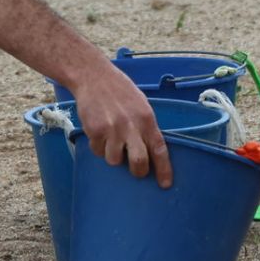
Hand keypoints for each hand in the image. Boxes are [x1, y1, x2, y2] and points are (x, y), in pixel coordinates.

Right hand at [69, 64, 174, 188]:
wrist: (93, 76)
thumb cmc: (119, 90)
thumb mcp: (141, 104)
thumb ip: (145, 126)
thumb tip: (149, 150)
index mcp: (146, 118)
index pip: (159, 149)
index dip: (164, 169)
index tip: (165, 184)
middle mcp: (130, 125)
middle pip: (139, 161)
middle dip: (138, 171)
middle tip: (135, 169)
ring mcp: (112, 129)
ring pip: (115, 160)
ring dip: (113, 156)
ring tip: (110, 142)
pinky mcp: (94, 130)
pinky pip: (97, 151)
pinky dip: (98, 146)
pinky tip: (98, 132)